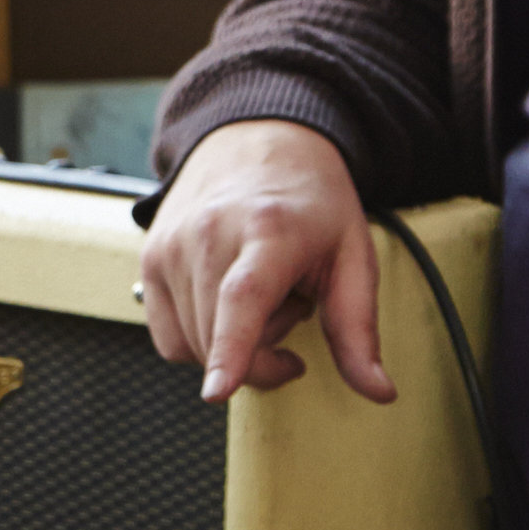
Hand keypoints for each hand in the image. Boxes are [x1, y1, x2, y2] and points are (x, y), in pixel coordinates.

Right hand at [138, 119, 395, 406]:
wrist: (255, 137)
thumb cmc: (309, 198)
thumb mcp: (352, 253)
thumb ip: (359, 328)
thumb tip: (379, 392)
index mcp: (269, 230)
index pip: (243, 298)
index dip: (233, 350)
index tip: (218, 391)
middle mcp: (209, 234)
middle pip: (220, 337)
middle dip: (264, 356)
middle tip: (293, 310)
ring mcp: (171, 245)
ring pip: (194, 346)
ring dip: (232, 344)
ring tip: (259, 295)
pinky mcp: (149, 258)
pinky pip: (168, 339)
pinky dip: (200, 341)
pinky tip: (225, 306)